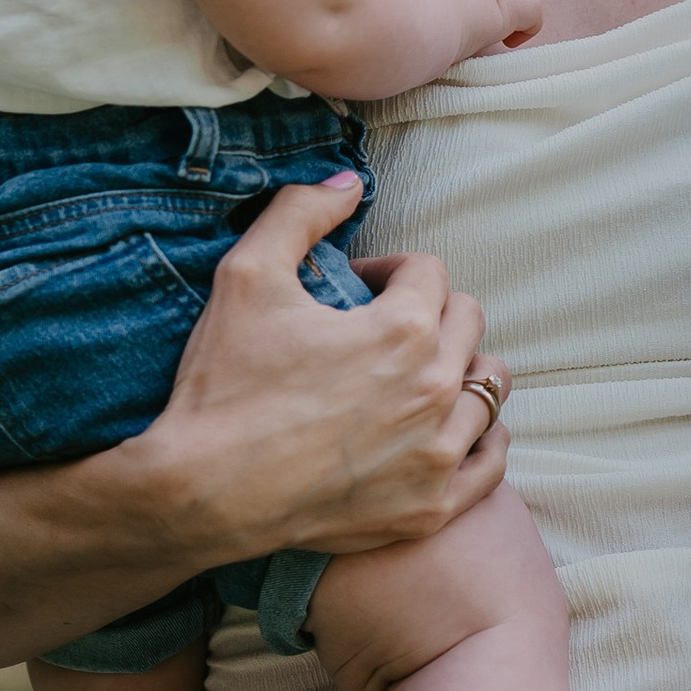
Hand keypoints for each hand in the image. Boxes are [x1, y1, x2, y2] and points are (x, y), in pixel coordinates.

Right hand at [145, 174, 510, 557]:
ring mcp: (437, 455)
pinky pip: (491, 465)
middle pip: (469, 323)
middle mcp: (436, 391)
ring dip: (460, 370)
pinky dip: (481, 441)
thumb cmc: (223, 384)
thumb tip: (349, 182)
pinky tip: (451, 430)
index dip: (388, 270)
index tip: (354, 290)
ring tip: (415, 377)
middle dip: (429, 313)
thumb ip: (300, 212)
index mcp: (405, 330)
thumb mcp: (246, 275)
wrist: (200, 494)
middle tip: (380, 330)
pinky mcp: (430, 508)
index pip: (430, 272)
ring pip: (490, 389)